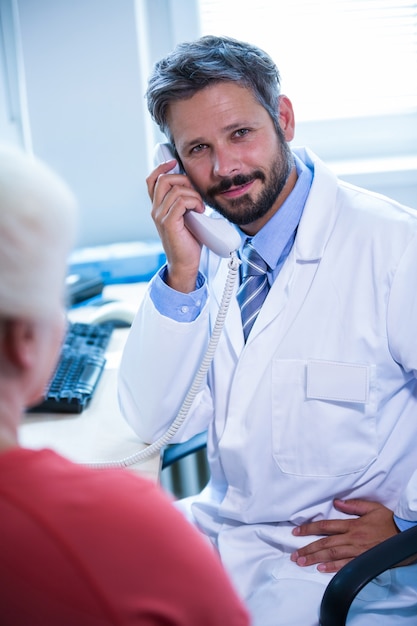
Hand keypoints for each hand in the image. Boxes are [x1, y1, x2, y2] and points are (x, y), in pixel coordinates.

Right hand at [146, 162, 204, 292]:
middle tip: (195, 193)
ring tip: (200, 207)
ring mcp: (160, 216)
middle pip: (163, 179)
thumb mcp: (186, 216)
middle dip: (183, 179)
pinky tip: (200, 212)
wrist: (185, 264)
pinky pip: (181, 201)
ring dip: (193, 195)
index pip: (152, 180)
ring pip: (176, 190)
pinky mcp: (169, 223)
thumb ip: (185, 202)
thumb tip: (194, 185)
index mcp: (158, 207)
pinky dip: (195, 203)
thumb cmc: (188, 241)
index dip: (161, 167)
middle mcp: (155, 210)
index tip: (174, 162)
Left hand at [290, 498, 398, 572]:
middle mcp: (352, 538)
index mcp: (352, 524)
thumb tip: (337, 502)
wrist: (404, 535)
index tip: (296, 532)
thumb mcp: (371, 508)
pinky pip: (345, 565)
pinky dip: (332, 568)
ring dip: (315, 559)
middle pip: (325, 543)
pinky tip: (321, 569)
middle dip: (308, 549)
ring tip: (302, 562)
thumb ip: (353, 505)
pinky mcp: (363, 560)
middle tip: (294, 555)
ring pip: (332, 555)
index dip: (309, 528)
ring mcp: (357, 551)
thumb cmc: (388, 521)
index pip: (325, 525)